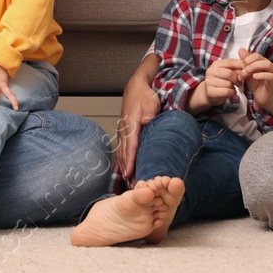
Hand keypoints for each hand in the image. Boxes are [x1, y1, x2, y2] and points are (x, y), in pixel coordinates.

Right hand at [116, 62, 158, 181]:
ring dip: (124, 167)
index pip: (131, 145)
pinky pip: (122, 149)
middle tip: (131, 185)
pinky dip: (123, 160)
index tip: (130, 173)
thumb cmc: (145, 95)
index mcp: (131, 124)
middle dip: (127, 169)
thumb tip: (146, 122)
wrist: (136, 87)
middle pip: (125, 153)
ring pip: (122, 152)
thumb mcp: (150, 102)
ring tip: (128, 181)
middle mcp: (125, 129)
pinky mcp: (124, 132)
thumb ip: (149, 112)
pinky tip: (125, 169)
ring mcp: (123, 131)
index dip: (130, 160)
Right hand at [195, 58, 244, 110]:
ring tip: (232, 87)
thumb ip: (236, 68)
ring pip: (228, 83)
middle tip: (240, 83)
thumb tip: (246, 66)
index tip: (247, 71)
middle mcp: (211, 71)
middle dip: (237, 79)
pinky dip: (232, 92)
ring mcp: (209, 81)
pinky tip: (231, 92)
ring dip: (234, 87)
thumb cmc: (222, 81)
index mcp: (216, 64)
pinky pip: (226, 91)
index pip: (230, 62)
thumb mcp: (228, 72)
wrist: (210, 93)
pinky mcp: (210, 92)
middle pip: (229, 73)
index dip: (240, 66)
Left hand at [239, 49, 272, 107]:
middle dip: (249, 62)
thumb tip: (241, 50)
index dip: (247, 58)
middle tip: (242, 69)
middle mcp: (269, 66)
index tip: (240, 65)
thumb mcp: (248, 73)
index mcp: (263, 62)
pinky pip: (270, 76)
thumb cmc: (257, 85)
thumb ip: (245, 62)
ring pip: (267, 64)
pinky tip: (254, 77)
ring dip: (254, 67)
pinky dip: (261, 75)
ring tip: (247, 72)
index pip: (255, 55)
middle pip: (260, 58)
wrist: (264, 98)